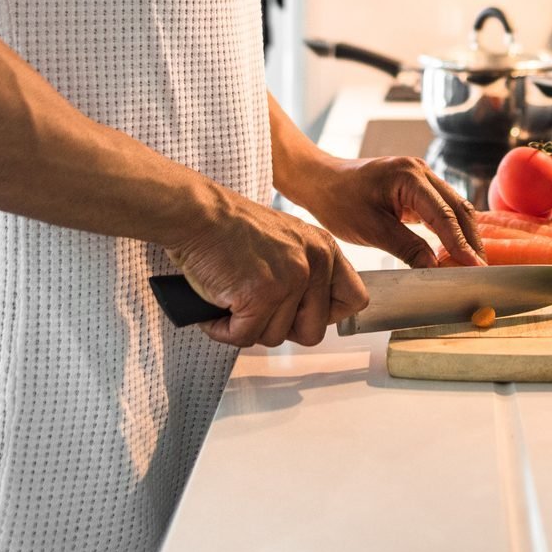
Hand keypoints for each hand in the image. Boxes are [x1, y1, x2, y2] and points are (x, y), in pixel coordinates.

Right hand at [166, 189, 368, 347]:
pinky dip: (223, 329)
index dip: (325, 315)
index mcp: (324, 249)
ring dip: (248, 325)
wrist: (196, 213)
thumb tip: (307, 313)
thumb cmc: (229, 226)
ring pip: (275, 338)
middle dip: (280, 327)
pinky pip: (244, 338)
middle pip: (313, 332)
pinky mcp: (260, 296)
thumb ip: (306, 270)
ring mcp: (289, 280)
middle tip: (256, 307)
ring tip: (232, 297)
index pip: (354, 300)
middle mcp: (314, 264)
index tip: (299, 313)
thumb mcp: (286, 239)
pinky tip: (216, 305)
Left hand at [296, 155, 486, 268]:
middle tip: (481, 268)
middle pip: (458, 208)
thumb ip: (406, 248)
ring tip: (473, 263)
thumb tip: (435, 268)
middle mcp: (421, 171)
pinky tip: (455, 249)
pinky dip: (450, 229)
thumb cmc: (338, 201)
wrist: (320, 181)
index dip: (460, 243)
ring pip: (453, 208)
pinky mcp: (416, 188)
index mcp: (409, 176)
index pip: (444, 214)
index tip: (473, 265)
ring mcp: (420, 178)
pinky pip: (441, 209)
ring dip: (464, 235)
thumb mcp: (370, 229)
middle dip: (470, 239)